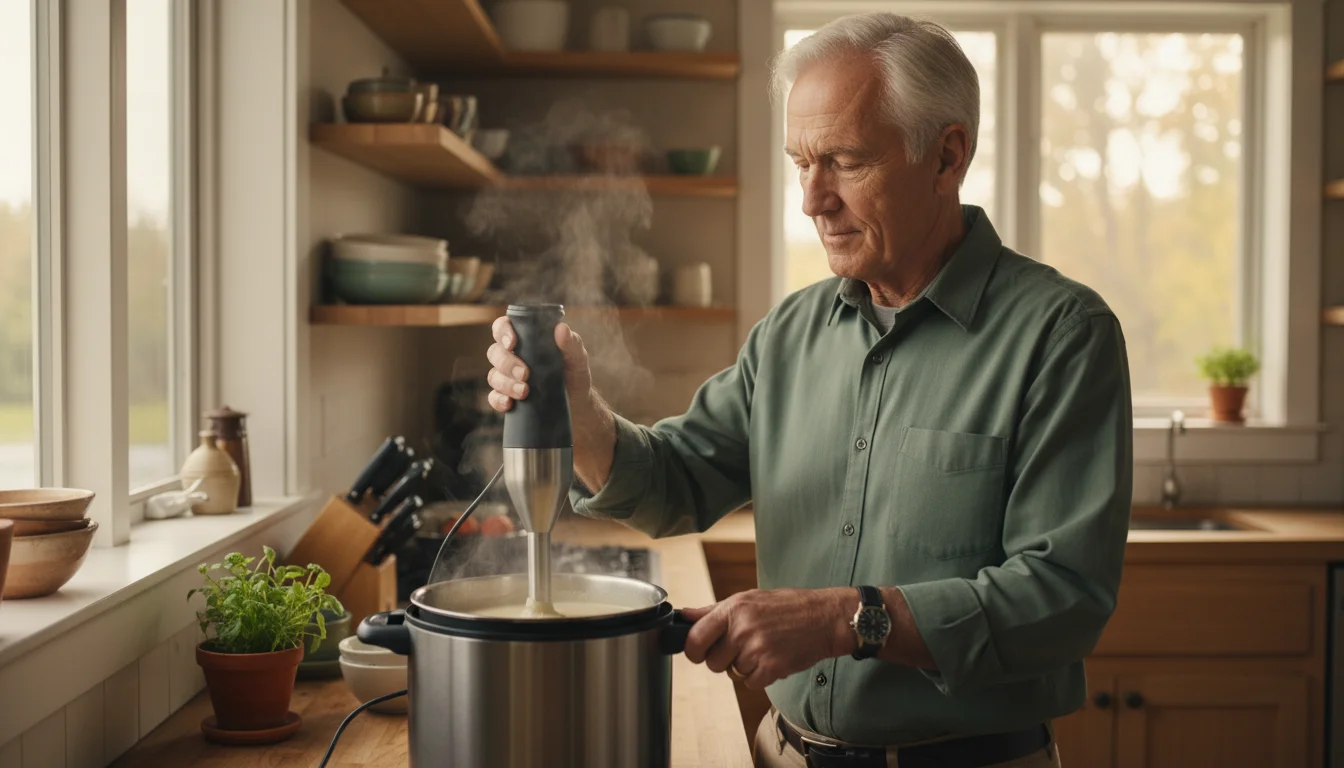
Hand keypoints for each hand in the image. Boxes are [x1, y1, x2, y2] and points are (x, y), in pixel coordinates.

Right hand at [486, 316, 592, 412]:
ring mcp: (507, 377)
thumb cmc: (575, 373)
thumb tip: (561, 328)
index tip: (512, 343)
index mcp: (525, 339)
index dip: (502, 332)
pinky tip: (510, 403)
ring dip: (506, 383)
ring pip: (493, 376)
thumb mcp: (577, 357)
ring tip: (524, 392)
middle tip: (525, 374)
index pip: (503, 327)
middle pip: (495, 352)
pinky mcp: (508, 397)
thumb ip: (571, 343)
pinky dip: (499, 400)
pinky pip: (493, 398)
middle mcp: (512, 356)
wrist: (579, 403)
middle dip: (507, 363)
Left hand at [681, 588, 856, 689]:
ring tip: (762, 649)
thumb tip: (684, 616)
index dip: (693, 650)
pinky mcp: (771, 668)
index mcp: (733, 608)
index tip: (698, 652)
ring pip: (732, 673)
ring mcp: (757, 649)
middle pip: (712, 662)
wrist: (825, 618)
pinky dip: (759, 676)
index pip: (695, 638)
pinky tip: (772, 659)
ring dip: (744, 667)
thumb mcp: (748, 598)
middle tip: (740, 648)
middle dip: (722, 660)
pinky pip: (750, 683)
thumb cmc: (787, 606)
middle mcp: (742, 628)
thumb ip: (713, 611)